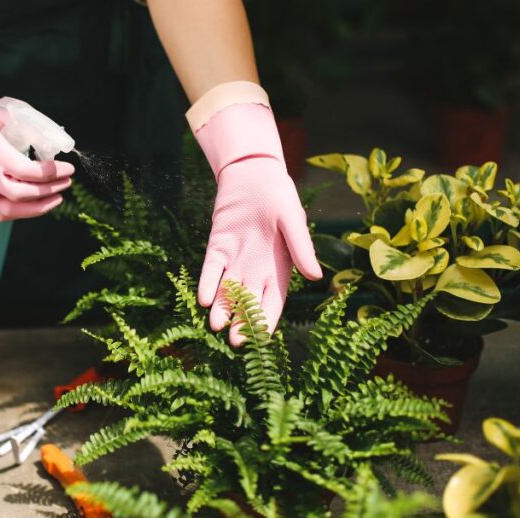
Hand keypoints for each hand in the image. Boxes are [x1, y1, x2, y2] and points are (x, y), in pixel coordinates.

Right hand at [0, 68, 73, 220]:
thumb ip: (22, 123)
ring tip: (56, 199)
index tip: (68, 167)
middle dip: (53, 188)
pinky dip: (19, 214)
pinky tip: (31, 208)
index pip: (35, 172)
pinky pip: (0, 214)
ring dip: (40, 207)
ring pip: (16, 209)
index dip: (56, 171)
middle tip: (67, 182)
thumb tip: (46, 131)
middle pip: (29, 193)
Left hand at [193, 99, 321, 344]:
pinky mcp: (217, 248)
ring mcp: (235, 261)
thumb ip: (302, 248)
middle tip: (235, 341)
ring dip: (221, 308)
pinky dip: (207, 283)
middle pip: (247, 303)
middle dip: (241, 322)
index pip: (273, 302)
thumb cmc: (280, 198)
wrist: (254, 174)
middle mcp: (255, 271)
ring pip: (226, 291)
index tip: (261, 338)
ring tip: (215, 325)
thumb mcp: (293, 221)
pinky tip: (203, 298)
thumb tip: (316, 277)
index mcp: (279, 269)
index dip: (267, 320)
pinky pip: (211, 270)